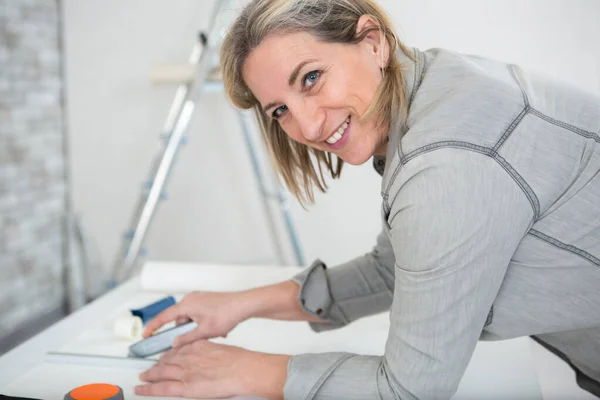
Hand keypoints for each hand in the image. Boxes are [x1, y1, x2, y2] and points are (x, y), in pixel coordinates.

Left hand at [135, 340, 289, 398]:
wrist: (243, 369)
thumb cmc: (238, 361)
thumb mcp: (220, 349)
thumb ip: (208, 352)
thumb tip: (208, 357)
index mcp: (197, 346)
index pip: (177, 349)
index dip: (168, 354)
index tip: (164, 356)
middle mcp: (188, 357)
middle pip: (166, 360)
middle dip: (157, 365)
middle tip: (150, 368)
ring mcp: (185, 372)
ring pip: (160, 373)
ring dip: (149, 375)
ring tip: (142, 378)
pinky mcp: (185, 387)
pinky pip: (161, 388)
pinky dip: (148, 388)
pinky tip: (140, 389)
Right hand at [142, 291, 249, 347]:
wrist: (244, 304)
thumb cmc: (227, 312)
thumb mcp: (204, 331)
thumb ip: (187, 339)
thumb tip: (175, 343)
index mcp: (187, 304)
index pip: (164, 317)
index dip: (153, 327)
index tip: (146, 334)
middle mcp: (191, 298)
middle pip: (179, 319)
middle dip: (186, 331)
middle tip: (193, 339)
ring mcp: (200, 298)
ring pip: (191, 318)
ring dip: (198, 328)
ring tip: (212, 333)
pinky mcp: (207, 300)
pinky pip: (199, 314)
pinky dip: (204, 324)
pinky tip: (216, 329)